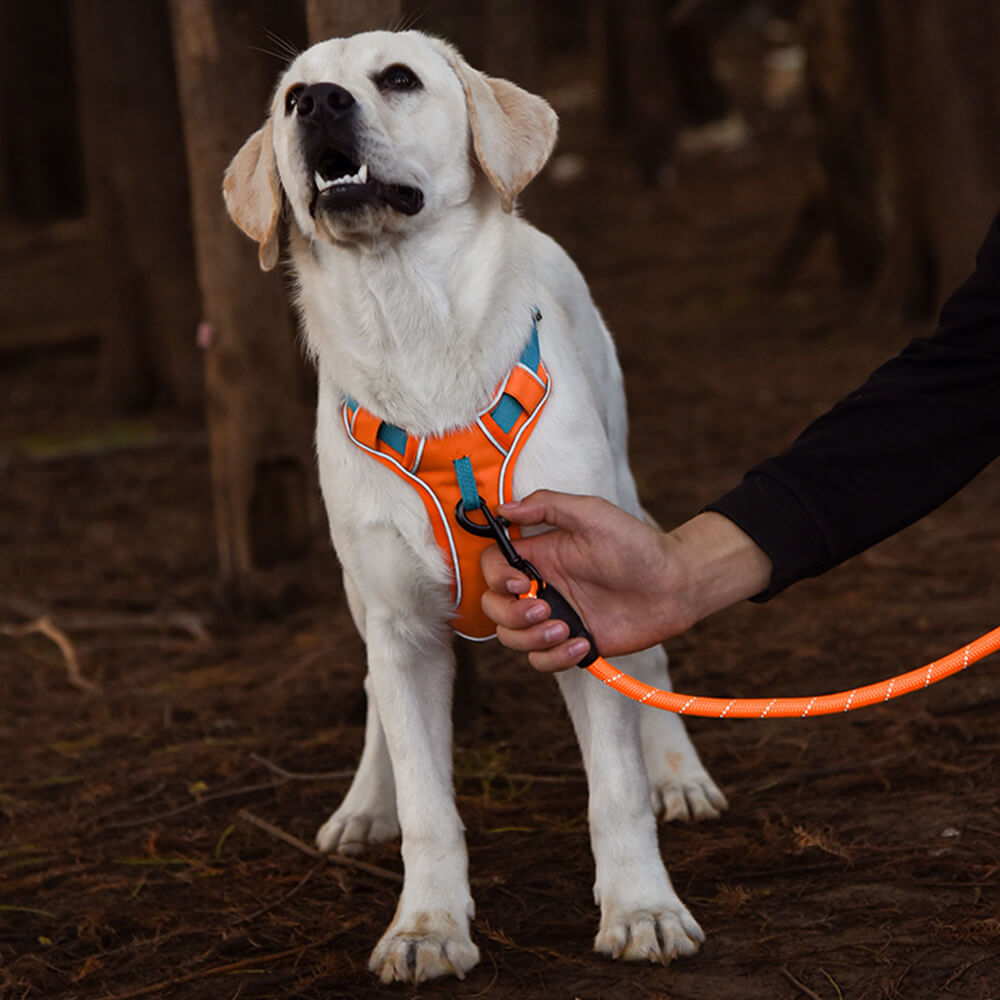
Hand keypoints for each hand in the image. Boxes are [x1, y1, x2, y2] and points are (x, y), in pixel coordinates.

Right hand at [480, 491, 772, 670]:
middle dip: (510, 612)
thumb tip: (503, 507)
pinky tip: (583, 642)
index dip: (495, 577)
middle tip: (543, 608)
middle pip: (493, 607)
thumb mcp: (592, 514)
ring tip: (566, 628)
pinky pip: (541, 661)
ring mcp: (554, 617)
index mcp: (539, 555)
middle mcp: (541, 587)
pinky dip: (555, 658)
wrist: (674, 585)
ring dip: (530, 638)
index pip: (492, 566)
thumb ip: (547, 506)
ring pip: (511, 637)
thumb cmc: (636, 544)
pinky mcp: (572, 643)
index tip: (518, 581)